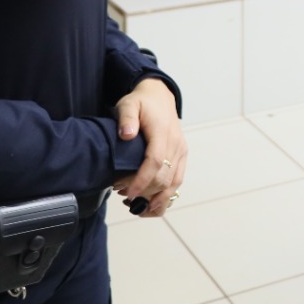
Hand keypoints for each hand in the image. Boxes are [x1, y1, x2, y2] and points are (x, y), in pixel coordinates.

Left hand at [111, 78, 186, 217]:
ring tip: (136, 206)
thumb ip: (127, 118)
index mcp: (162, 132)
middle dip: (143, 192)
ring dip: (156, 199)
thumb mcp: (128, 104)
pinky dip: (166, 196)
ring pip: (173, 184)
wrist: (160, 97)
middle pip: (163, 177)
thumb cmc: (142, 103)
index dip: (142, 180)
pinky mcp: (182, 156)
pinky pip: (177, 181)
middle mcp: (175, 144)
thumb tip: (126, 135)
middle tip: (122, 193)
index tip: (127, 193)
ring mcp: (181, 151)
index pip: (154, 161)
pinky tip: (151, 204)